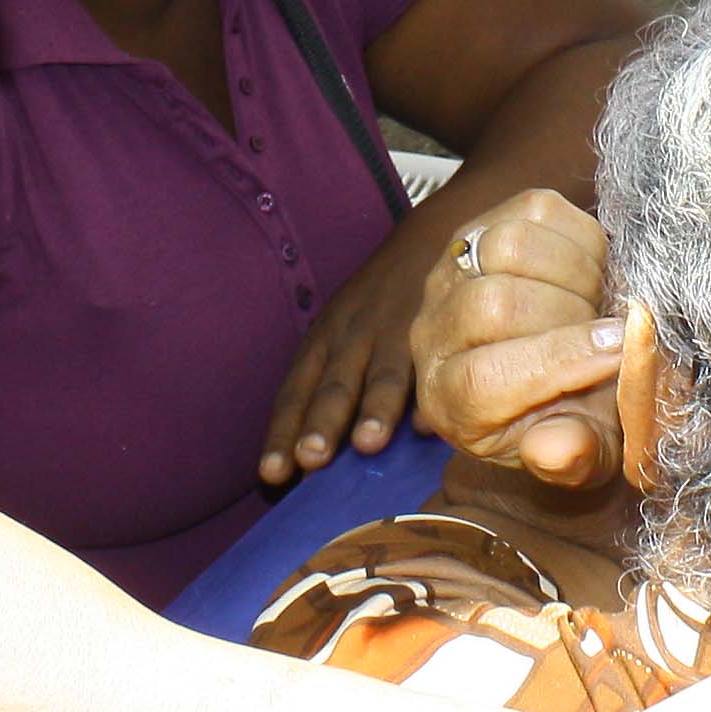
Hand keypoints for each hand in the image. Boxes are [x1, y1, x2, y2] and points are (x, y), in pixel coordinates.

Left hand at [258, 261, 421, 486]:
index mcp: (323, 341)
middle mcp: (353, 335)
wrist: (431, 237)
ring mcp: (396, 327)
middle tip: (310, 460)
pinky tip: (430, 425)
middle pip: (333, 383)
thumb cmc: (379, 303)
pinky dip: (432, 393)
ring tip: (368, 445)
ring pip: (383, 372)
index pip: (296, 391)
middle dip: (321, 422)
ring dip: (374, 409)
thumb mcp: (343, 333)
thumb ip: (328, 385)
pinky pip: (433, 362)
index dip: (283, 432)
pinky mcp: (438, 322)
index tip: (272, 475)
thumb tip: (311, 462)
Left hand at [409, 189, 624, 486]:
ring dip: (575, 270)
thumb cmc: (574, 414)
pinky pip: (534, 210)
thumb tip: (558, 447)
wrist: (565, 362)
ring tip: (598, 300)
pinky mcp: (484, 224)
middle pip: (493, 304)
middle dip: (571, 314)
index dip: (558, 359)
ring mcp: (453, 271)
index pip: (484, 378)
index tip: (616, 351)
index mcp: (450, 401)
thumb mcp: (584, 453)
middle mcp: (435, 333)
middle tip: (610, 330)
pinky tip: (591, 271)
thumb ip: (573, 457)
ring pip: (508, 246)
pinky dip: (580, 237)